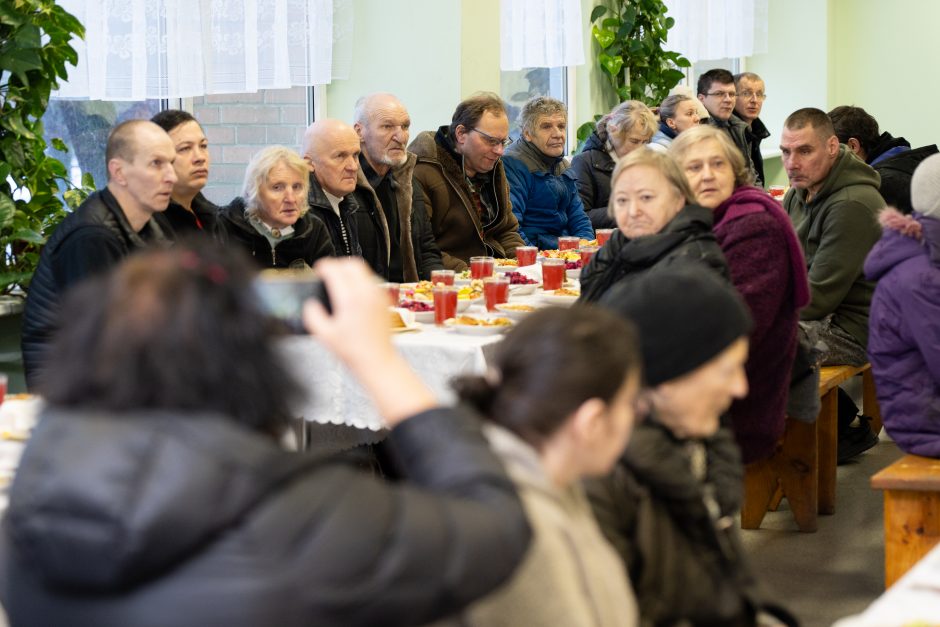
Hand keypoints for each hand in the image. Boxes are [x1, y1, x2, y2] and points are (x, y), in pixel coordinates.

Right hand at [303, 257, 435, 425]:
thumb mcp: (324, 335)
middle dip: (337, 264)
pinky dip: (360, 280)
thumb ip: (312, 315)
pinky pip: (372, 280)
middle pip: (351, 264)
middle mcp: (366, 293)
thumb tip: (311, 303)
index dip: (323, 266)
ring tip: (339, 280)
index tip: (318, 270)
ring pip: (364, 270)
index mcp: (350, 299)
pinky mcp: (385, 300)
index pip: (335, 269)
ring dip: (349, 271)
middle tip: (328, 272)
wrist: (378, 361)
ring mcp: (378, 295)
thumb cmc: (354, 351)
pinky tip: (353, 292)